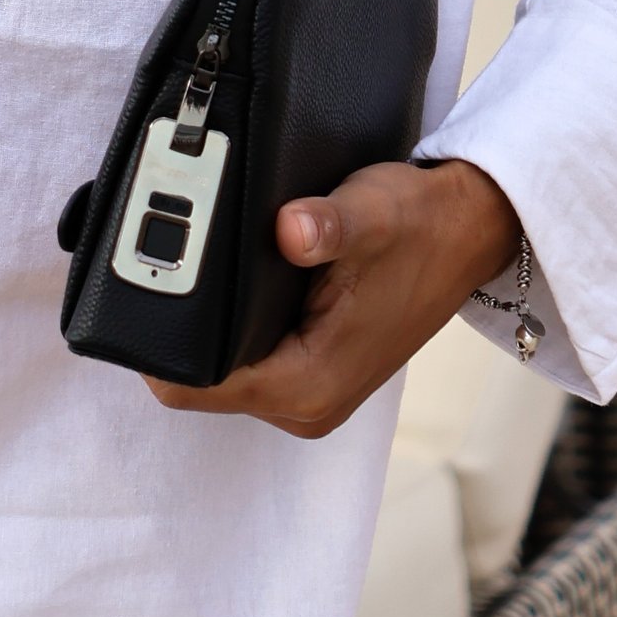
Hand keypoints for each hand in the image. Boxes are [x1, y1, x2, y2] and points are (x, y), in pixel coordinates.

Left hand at [145, 157, 519, 439]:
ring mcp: (309, 392)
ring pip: (220, 369)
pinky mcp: (313, 371)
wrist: (470, 233)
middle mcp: (305, 403)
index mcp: (309, 384)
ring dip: (208, 326)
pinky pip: (246, 359)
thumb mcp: (373, 213)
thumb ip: (328, 225)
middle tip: (172, 260)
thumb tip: (290, 229)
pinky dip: (235, 326)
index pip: (191, 386)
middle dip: (179, 328)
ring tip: (206, 264)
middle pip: (198, 380)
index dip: (156, 341)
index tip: (146, 286)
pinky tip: (238, 281)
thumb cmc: (422, 226)